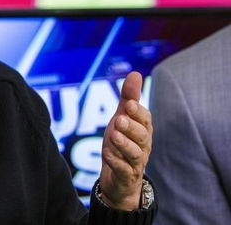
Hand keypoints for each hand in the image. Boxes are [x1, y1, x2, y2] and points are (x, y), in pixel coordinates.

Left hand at [99, 71, 151, 209]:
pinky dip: (116, 162)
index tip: (128, 103)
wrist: (119, 179)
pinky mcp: (126, 176)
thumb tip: (135, 73)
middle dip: (131, 127)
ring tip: (113, 135)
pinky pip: (123, 170)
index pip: (144, 119)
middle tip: (119, 119)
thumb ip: (129, 98)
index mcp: (143, 130)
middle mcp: (142, 146)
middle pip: (141, 136)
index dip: (137, 112)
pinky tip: (107, 154)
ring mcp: (135, 163)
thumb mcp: (123, 118)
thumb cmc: (122, 144)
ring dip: (124, 144)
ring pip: (134, 154)